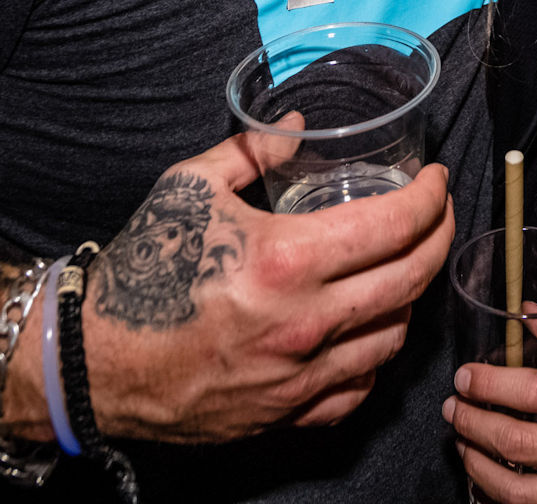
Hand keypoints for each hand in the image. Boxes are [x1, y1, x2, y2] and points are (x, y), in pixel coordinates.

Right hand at [9, 135, 452, 443]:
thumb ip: (252, 148)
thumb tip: (297, 124)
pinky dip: (379, 352)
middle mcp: (306, 322)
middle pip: (412, 279)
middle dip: (440, 236)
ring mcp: (302, 375)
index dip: (430, 197)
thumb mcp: (190, 185)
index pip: (394, 226)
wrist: (95, 362)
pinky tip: (375, 325)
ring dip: (415, 294)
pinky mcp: (289, 412)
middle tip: (441, 212)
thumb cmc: (142, 267)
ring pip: (395, 335)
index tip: (437, 178)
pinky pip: (360, 388)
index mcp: (288, 259)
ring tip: (410, 262)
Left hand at [443, 324, 536, 502]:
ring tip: (463, 443)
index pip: (536, 392)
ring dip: (481, 466)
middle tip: (454, 409)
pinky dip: (507, 498)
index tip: (466, 377)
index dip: (491, 386)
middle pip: (520, 442)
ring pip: (522, 491)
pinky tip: (492, 477)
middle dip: (474, 424)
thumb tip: (527, 311)